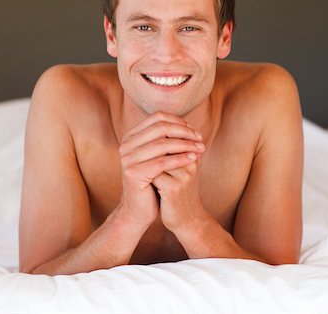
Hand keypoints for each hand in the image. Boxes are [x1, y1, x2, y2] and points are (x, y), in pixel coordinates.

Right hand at [118, 112, 204, 229]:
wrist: (139, 210)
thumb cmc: (152, 181)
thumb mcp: (158, 156)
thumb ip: (167, 140)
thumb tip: (189, 124)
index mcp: (131, 137)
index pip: (157, 117)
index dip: (178, 121)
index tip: (194, 130)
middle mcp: (126, 145)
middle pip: (160, 128)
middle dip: (184, 132)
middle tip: (200, 138)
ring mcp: (128, 159)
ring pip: (163, 144)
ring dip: (185, 144)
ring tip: (200, 148)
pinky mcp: (133, 173)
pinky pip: (162, 162)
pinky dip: (180, 159)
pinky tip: (193, 160)